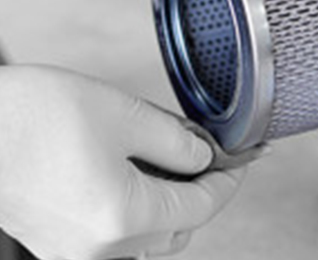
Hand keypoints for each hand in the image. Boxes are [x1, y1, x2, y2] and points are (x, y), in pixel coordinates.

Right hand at [0, 65, 243, 259]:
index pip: (203, 206)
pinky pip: (119, 237)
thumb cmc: (31, 117)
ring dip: (171, 202)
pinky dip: (140, 211)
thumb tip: (204, 158)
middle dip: (202, 190)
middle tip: (210, 155)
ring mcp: (76, 252)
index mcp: (124, 218)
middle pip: (180, 227)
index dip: (229, 179)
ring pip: (150, 236)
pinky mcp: (58, 244)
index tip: (243, 160)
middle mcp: (101, 250)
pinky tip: (137, 174)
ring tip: (174, 160)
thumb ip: (176, 142)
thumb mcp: (124, 114)